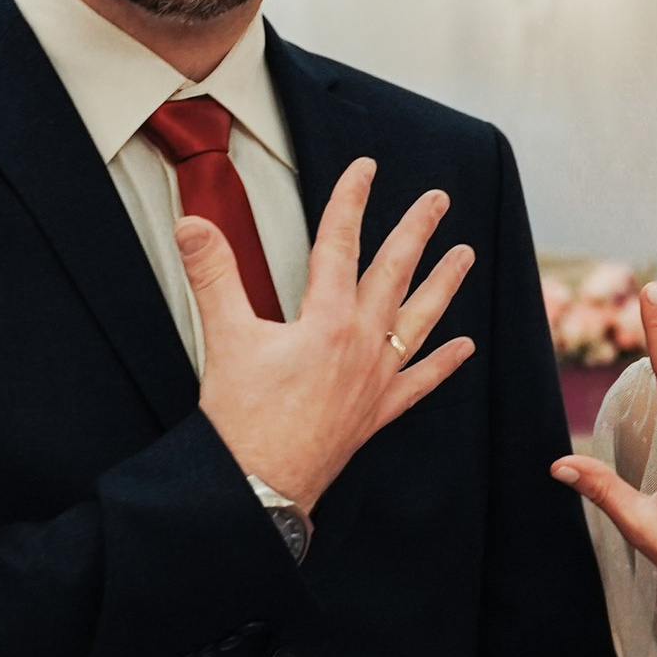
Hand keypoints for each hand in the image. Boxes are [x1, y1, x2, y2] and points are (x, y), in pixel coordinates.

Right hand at [177, 154, 473, 511]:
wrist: (259, 488)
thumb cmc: (241, 418)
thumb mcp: (223, 337)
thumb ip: (212, 274)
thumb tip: (191, 223)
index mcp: (327, 320)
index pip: (341, 245)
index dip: (351, 201)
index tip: (366, 168)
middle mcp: (362, 345)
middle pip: (394, 274)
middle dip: (416, 231)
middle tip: (438, 198)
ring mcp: (375, 380)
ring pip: (419, 321)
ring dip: (443, 284)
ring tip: (465, 254)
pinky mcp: (377, 413)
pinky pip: (420, 383)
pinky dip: (443, 363)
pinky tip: (465, 347)